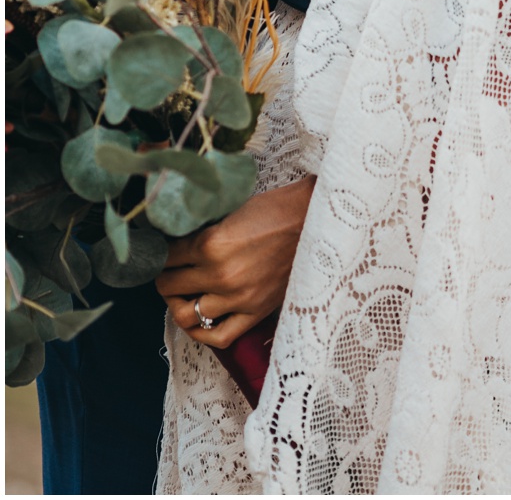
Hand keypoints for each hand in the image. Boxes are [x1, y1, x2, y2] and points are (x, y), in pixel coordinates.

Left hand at [155, 174, 314, 349]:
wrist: (315, 220)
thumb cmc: (274, 209)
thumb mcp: (231, 212)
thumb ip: (203, 232)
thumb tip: (175, 243)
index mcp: (211, 243)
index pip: (166, 257)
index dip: (160, 254)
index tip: (160, 253)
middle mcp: (220, 274)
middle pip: (169, 286)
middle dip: (163, 278)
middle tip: (166, 272)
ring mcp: (238, 298)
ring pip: (186, 315)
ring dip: (177, 303)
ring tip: (181, 294)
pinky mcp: (255, 312)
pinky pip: (218, 336)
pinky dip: (200, 332)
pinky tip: (198, 320)